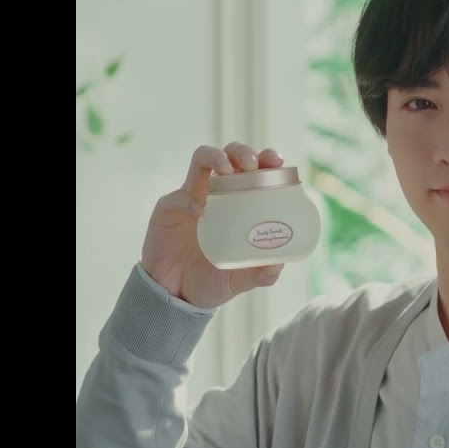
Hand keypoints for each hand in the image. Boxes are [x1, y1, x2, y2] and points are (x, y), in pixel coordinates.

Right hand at [140, 142, 285, 308]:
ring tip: (227, 170)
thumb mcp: (240, 280)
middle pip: (230, 154)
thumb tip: (279, 265)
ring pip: (202, 159)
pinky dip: (189, 200)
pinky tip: (199, 213)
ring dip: (217, 157)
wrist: (176, 296)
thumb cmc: (211, 281)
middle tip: (253, 164)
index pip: (255, 171)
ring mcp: (191, 196)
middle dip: (243, 151)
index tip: (277, 161)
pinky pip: (178, 196)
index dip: (267, 159)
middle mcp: (217, 194)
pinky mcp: (169, 208)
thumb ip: (261, 274)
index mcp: (240, 203)